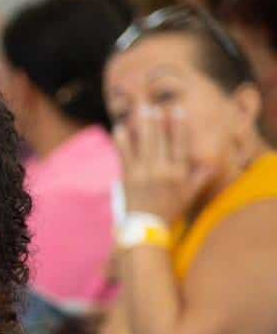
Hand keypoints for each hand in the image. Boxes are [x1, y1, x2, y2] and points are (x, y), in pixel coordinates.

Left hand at [113, 104, 213, 221]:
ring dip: (141, 125)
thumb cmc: (170, 209)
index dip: (179, 127)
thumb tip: (213, 161)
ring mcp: (144, 174)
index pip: (180, 145)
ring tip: (140, 109)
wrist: (146, 227)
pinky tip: (120, 128)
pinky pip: (125, 155)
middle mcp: (163, 171)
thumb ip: (201, 176)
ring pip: (143, 144)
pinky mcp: (128, 178)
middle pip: (160, 141)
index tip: (177, 111)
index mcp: (179, 173)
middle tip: (153, 106)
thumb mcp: (190, 194)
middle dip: (157, 121)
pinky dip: (122, 140)